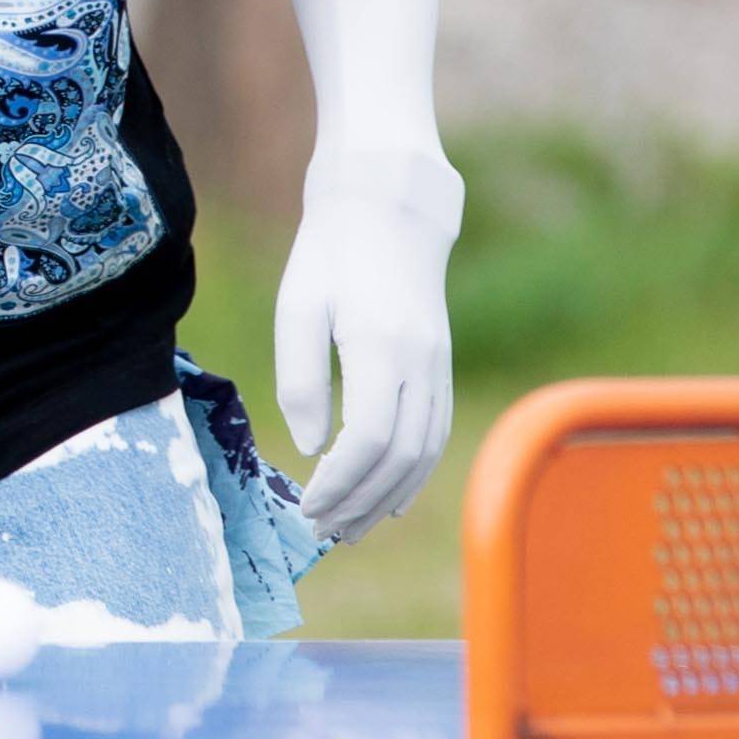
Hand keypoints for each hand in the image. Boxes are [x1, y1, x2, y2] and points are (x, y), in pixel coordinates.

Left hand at [271, 153, 462, 537]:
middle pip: (400, 458)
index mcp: (382, 347)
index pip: (369, 440)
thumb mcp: (299, 305)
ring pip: (425, 454)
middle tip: (322, 531)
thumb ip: (302, 378)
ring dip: (388, 498)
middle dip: (361, 503)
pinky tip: (392, 500)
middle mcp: (421, 363)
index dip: (339, 484)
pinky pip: (436, 435)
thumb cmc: (332, 252)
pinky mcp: (440, 365)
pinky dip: (415, 475)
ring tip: (350, 528)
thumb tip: (312, 446)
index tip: (307, 505)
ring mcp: (438, 366)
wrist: (389, 207)